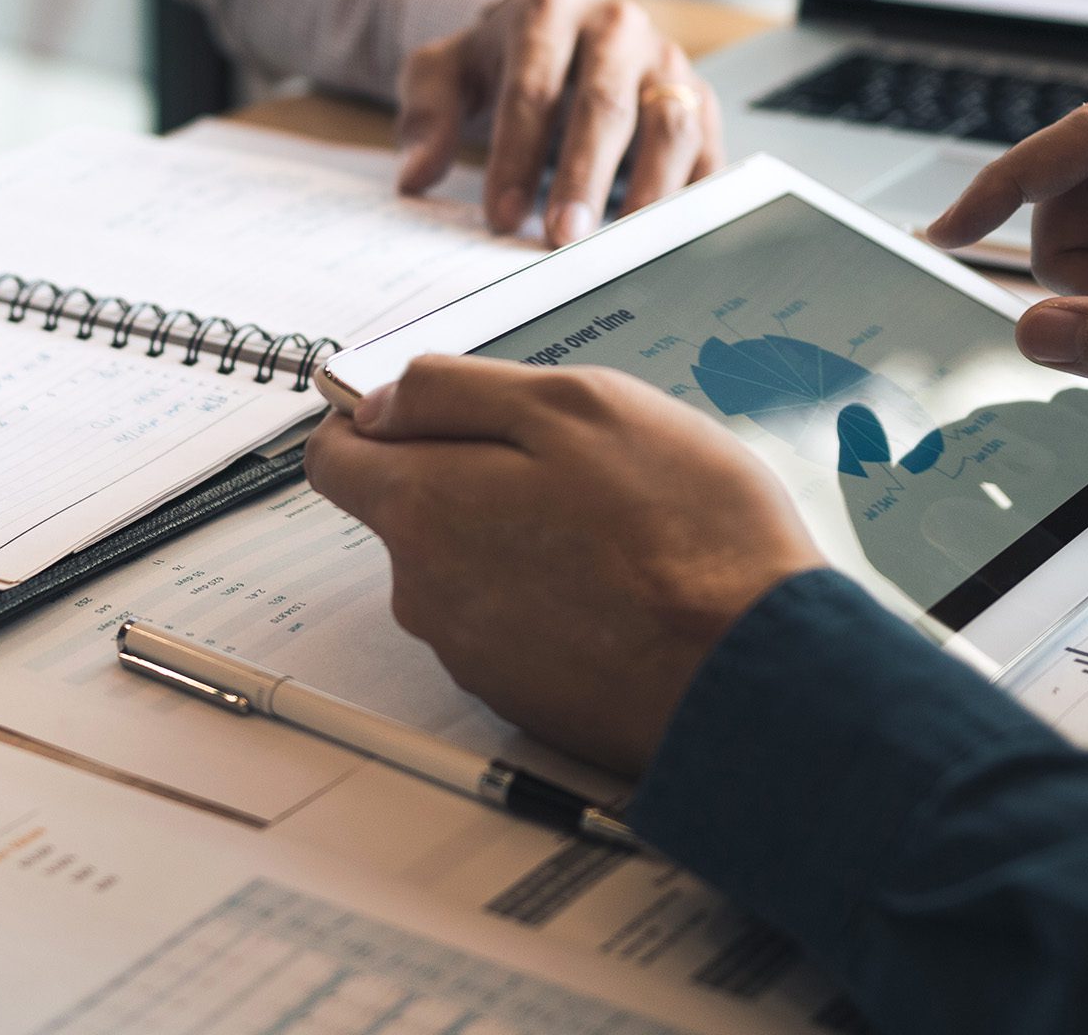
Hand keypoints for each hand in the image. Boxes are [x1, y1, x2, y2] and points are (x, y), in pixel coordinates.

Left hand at [305, 357, 821, 776]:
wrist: (753, 679)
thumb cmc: (685, 537)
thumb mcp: (578, 406)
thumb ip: (456, 391)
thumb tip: (381, 402)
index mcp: (422, 510)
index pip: (334, 457)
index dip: (377, 420)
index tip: (431, 409)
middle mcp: (425, 591)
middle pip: (408, 509)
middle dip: (469, 475)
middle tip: (569, 463)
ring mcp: (470, 652)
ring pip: (466, 564)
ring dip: (518, 536)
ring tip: (615, 526)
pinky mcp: (519, 696)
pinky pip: (512, 620)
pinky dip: (550, 596)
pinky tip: (622, 584)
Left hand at [395, 0, 722, 247]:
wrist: (559, 30)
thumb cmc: (501, 60)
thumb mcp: (445, 72)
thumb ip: (425, 117)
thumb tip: (415, 177)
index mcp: (549, 10)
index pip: (532, 88)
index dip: (517, 156)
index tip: (502, 216)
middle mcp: (616, 27)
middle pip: (605, 106)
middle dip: (583, 178)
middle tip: (562, 240)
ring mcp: (666, 59)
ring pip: (670, 122)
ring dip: (648, 190)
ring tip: (622, 245)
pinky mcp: (700, 96)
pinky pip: (708, 146)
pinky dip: (691, 194)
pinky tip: (666, 237)